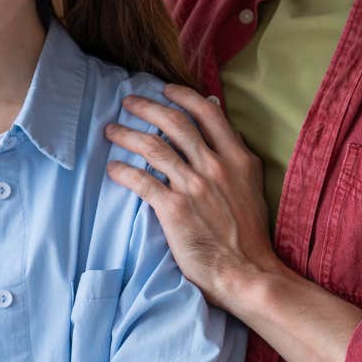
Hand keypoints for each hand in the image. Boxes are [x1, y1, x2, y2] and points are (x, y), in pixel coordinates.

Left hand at [103, 84, 284, 309]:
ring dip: (127, 134)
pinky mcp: (173, 208)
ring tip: (111, 130)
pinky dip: (123, 171)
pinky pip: (141, 180)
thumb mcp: (250, 185)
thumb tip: (218, 120)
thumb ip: (234, 154)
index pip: (207, 113)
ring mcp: (194, 186)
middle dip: (147, 107)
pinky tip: (112, 168)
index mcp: (238, 159)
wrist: (247, 272)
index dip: (182, 96)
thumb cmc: (248, 234)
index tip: (165, 89)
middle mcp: (215, 166)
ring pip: (153, 147)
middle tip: (129, 102)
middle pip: (174, 123)